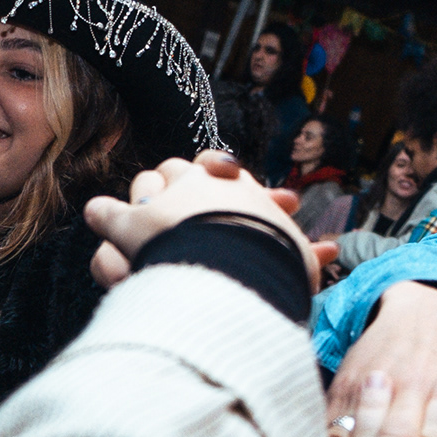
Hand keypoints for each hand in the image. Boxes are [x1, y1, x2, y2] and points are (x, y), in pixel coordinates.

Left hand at [84, 150, 336, 291]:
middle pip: (177, 171)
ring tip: (139, 219)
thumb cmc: (277, 268)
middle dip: (177, 186)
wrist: (242, 269)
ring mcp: (160, 201)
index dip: (222, 178)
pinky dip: (103, 217)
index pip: (220, 168)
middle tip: (175, 203)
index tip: (230, 186)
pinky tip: (102, 221)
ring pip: (144, 185)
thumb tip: (333, 250)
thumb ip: (308, 253)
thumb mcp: (300, 260)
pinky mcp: (127, 224)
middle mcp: (198, 185)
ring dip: (142, 200)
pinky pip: (104, 212)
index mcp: (238, 188)